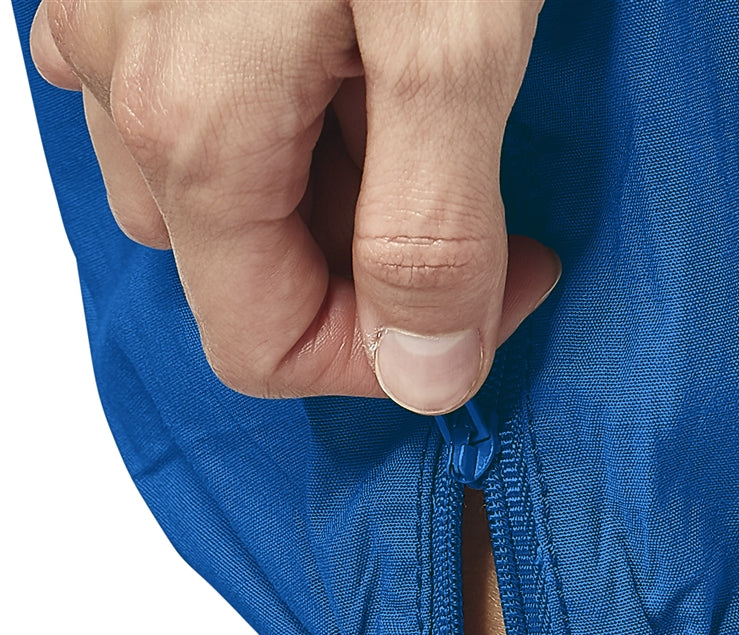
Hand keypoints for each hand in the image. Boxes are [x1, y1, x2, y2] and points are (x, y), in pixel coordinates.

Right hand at [30, 0, 560, 412]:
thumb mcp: (455, 41)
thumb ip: (431, 230)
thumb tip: (426, 377)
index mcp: (200, 137)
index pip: (268, 348)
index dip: (392, 354)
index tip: (506, 284)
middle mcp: (127, 88)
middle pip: (245, 277)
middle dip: (370, 273)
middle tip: (479, 199)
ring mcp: (114, 16)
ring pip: (213, 193)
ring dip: (325, 195)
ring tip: (419, 106)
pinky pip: (183, 101)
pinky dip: (271, 123)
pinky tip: (339, 62)